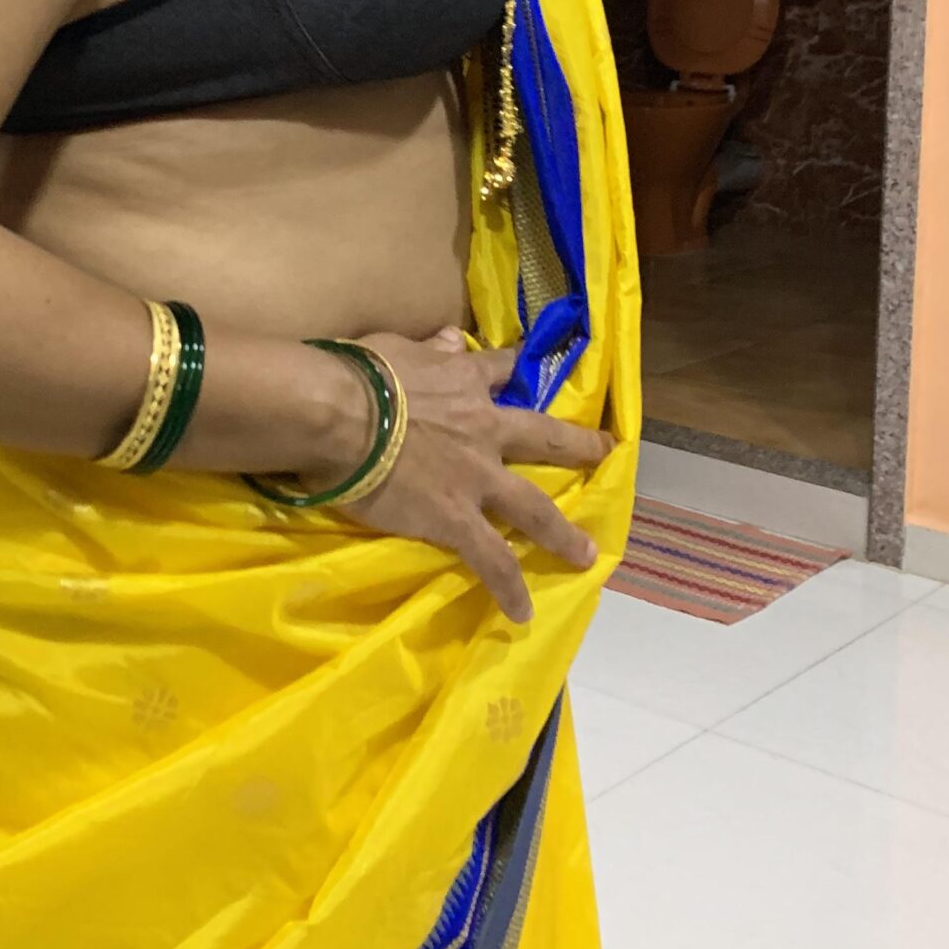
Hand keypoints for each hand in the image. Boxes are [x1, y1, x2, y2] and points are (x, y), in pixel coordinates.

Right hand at [342, 328, 607, 623]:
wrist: (342, 416)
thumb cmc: (360, 374)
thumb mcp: (397, 347)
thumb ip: (428, 349)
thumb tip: (451, 336)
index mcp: (461, 383)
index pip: (495, 368)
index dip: (510, 367)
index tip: (521, 367)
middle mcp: (482, 430)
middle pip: (540, 436)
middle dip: (577, 445)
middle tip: (606, 451)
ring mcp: (476, 478)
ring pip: (532, 508)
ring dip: (561, 533)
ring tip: (585, 554)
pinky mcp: (457, 519)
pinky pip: (491, 559)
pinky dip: (509, 586)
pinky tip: (522, 611)